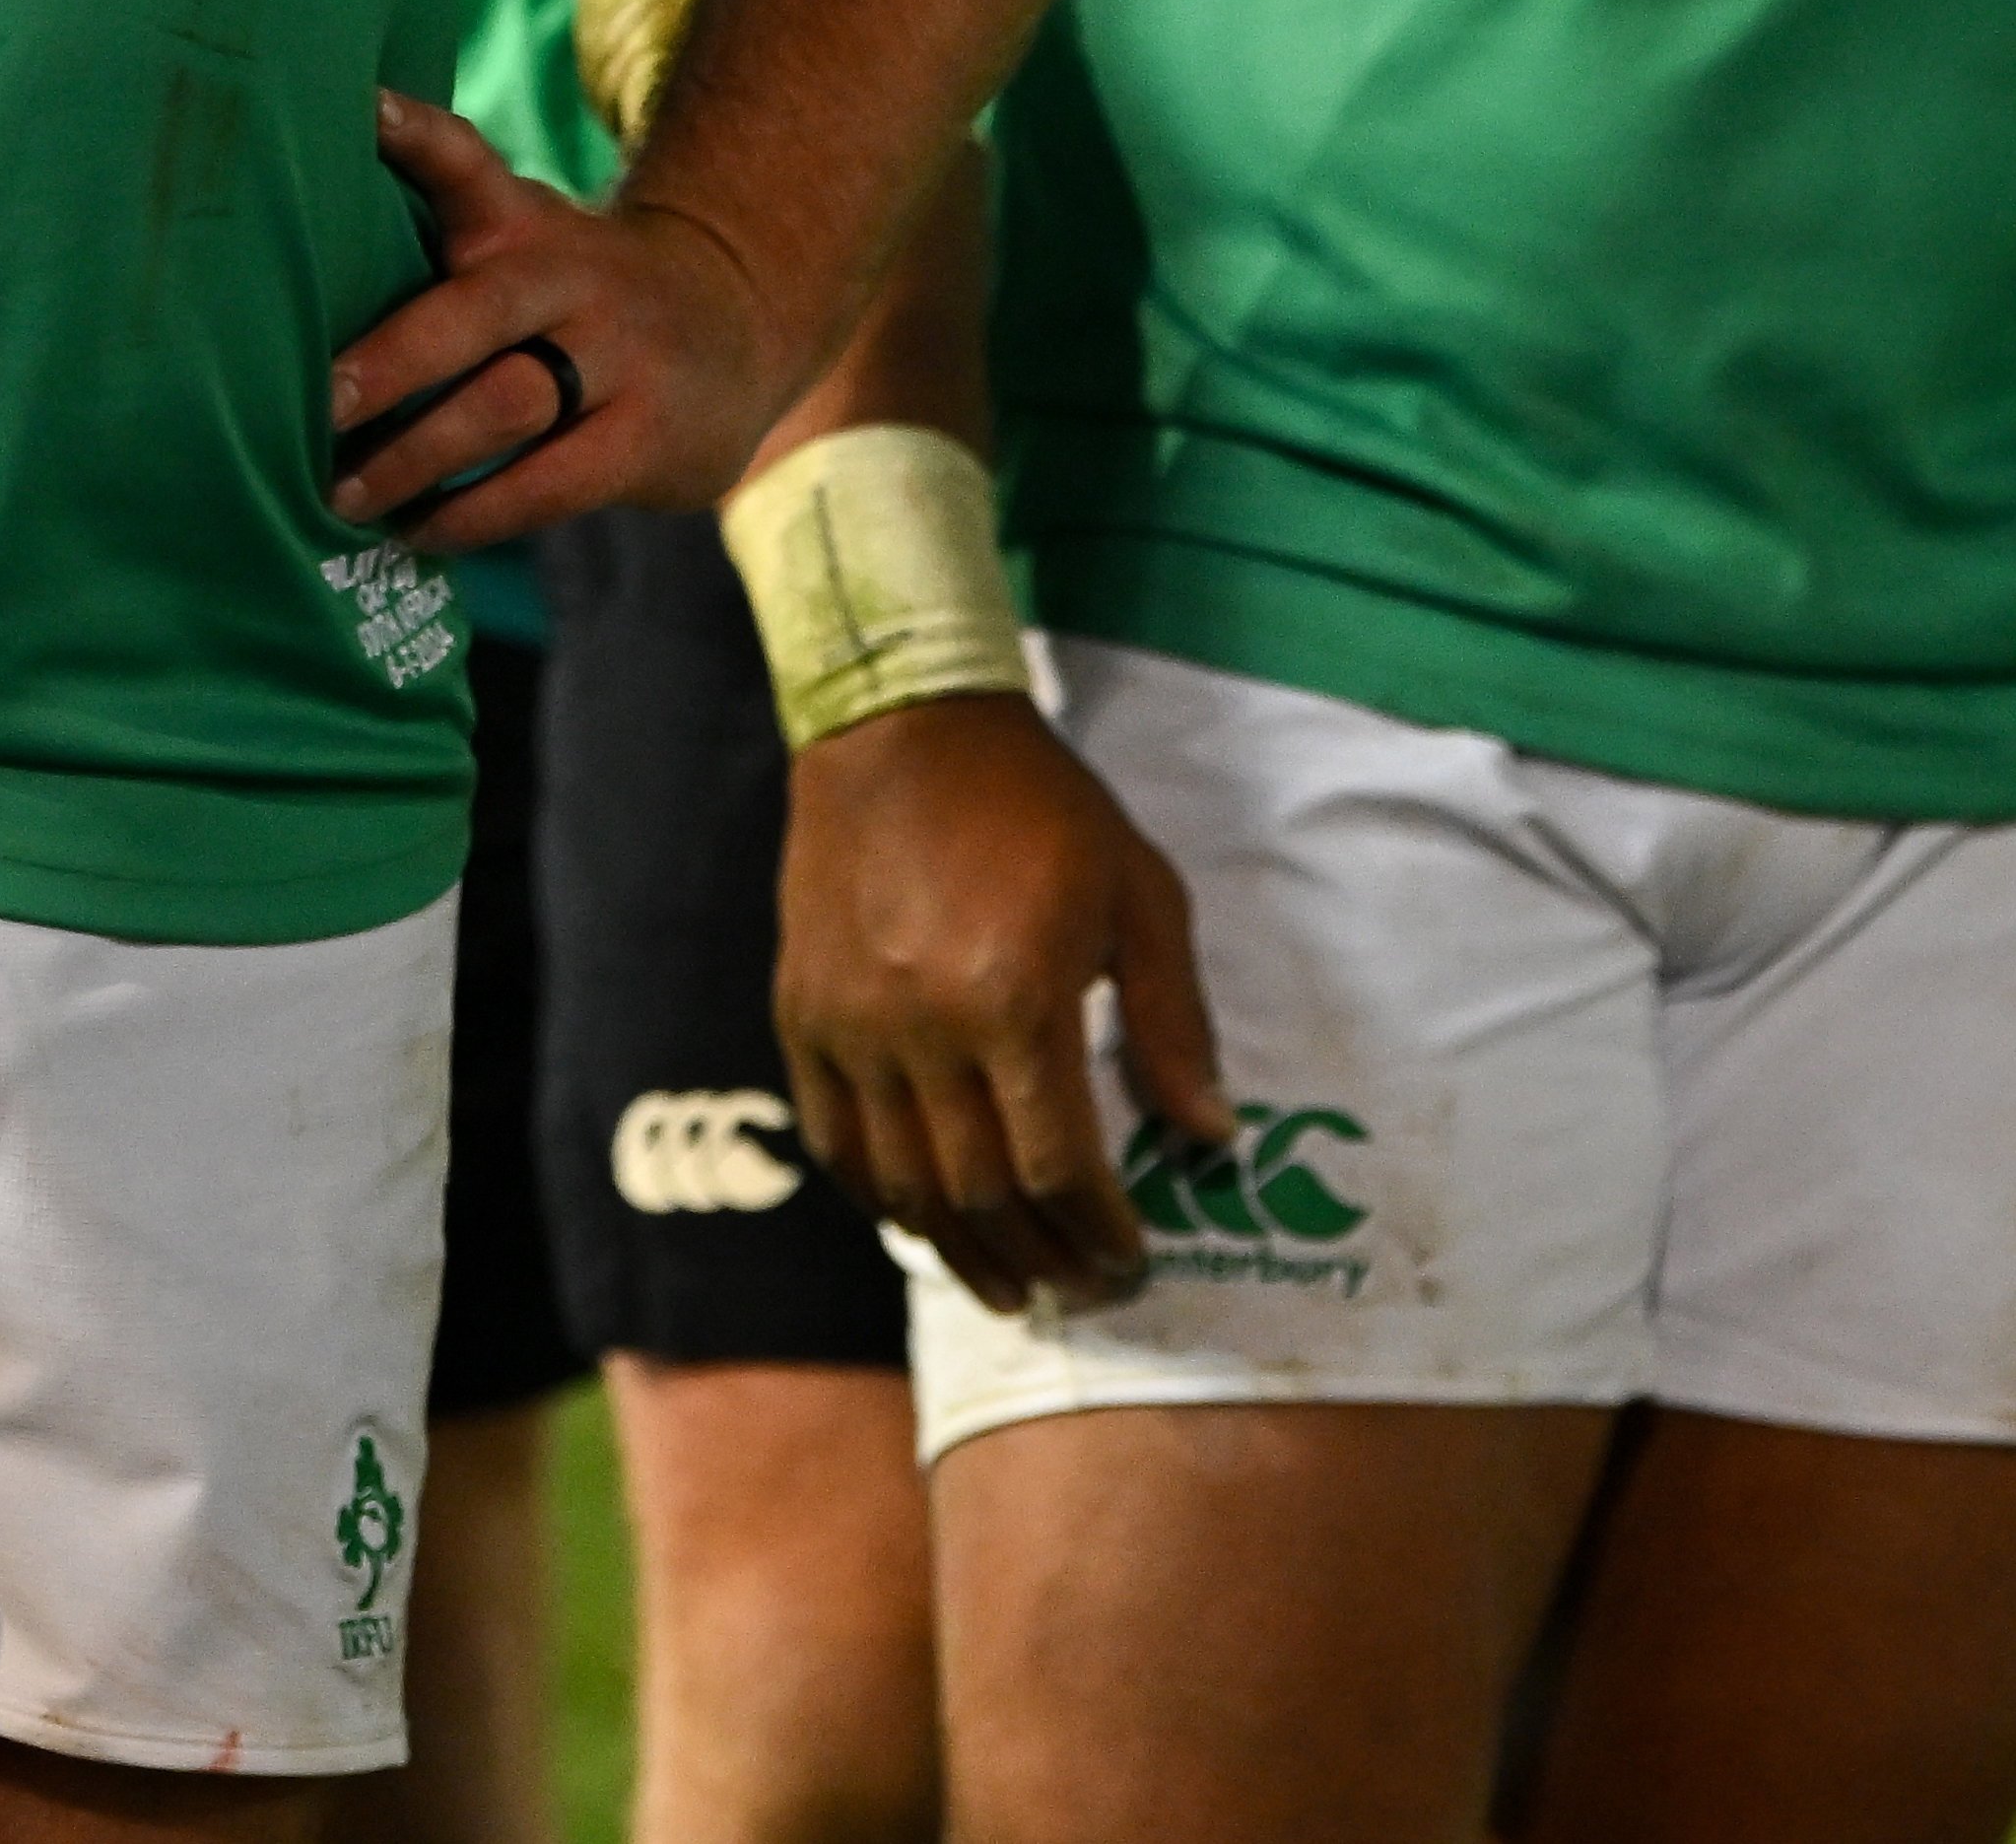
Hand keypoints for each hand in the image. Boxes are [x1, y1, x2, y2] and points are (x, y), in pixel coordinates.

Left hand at [316, 91, 807, 546]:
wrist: (737, 320)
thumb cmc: (576, 292)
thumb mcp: (527, 234)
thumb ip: (439, 236)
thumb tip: (282, 275)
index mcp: (526, 222)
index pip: (467, 164)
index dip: (414, 134)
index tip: (362, 110)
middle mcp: (572, 277)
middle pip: (476, 311)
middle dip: (393, 361)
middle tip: (320, 406)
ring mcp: (617, 358)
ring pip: (507, 406)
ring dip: (416, 458)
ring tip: (344, 495)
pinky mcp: (645, 437)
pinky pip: (547, 484)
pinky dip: (473, 514)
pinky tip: (420, 530)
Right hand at [774, 689, 1228, 1308]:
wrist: (902, 726)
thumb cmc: (1039, 805)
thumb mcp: (1139, 894)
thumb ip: (1173, 1022)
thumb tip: (1212, 1137)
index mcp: (1015, 998)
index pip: (1058, 1166)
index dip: (1096, 1232)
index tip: (1128, 1261)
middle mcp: (923, 1028)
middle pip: (980, 1192)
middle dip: (1038, 1258)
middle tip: (1077, 1290)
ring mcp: (852, 1027)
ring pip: (903, 1185)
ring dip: (961, 1251)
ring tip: (1008, 1285)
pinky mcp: (803, 1016)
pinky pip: (836, 1143)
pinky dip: (881, 1199)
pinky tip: (923, 1222)